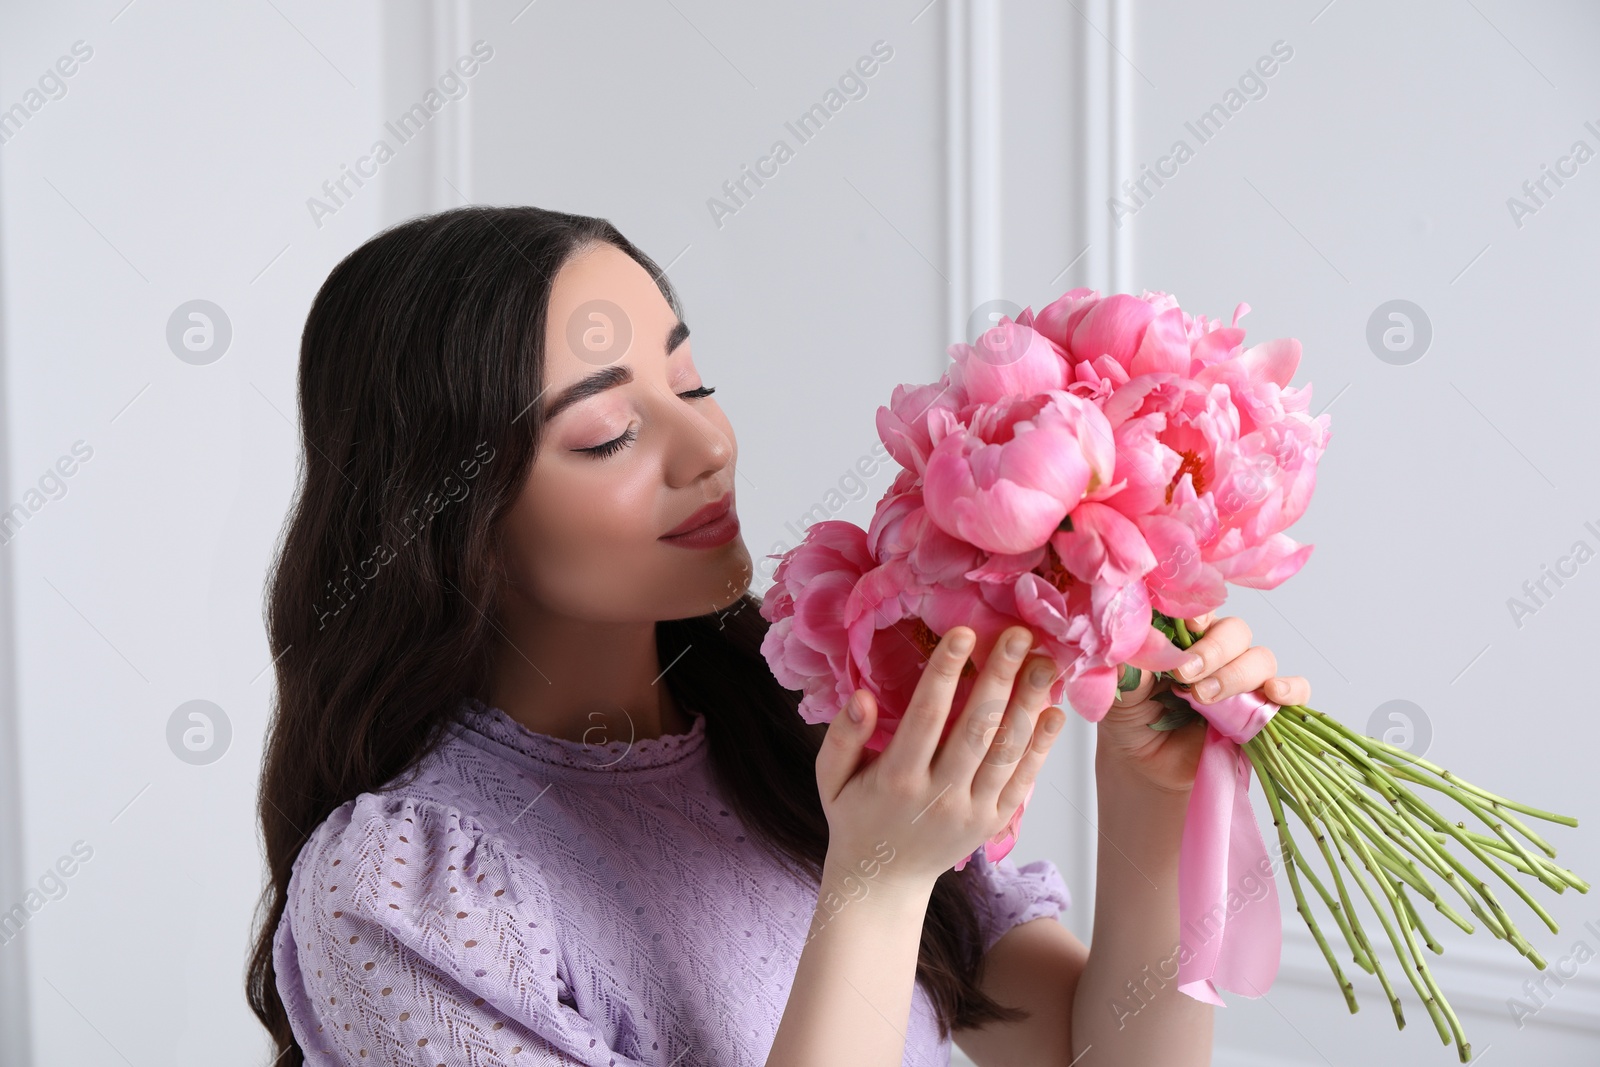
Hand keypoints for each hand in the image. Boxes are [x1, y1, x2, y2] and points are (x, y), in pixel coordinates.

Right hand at [814, 624, 1065, 888]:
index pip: (925, 717)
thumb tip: (862, 696)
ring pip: (1007, 752)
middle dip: (1000, 678)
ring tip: (1046, 663)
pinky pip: (1023, 780)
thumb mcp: (831, 778)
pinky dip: (1042, 746)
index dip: (945, 673)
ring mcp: (972, 812)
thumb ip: (842, 736)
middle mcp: (939, 797)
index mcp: (896, 779)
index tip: (963, 633)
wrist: (885, 880)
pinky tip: (1055, 712)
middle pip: (976, 729)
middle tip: (1019, 635)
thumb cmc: (856, 816)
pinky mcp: (994, 823)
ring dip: (1029, 704)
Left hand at [1096, 611, 1311, 793]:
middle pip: (1235, 632)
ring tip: (1205, 698)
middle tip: (1186, 676)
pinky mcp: (1265, 709)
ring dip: (1236, 675)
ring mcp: (1245, 680)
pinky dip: (1291, 688)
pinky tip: (1273, 693)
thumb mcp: (1122, 696)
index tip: (1188, 627)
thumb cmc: (1135, 721)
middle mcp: (1220, 653)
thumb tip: (1123, 645)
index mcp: (1186, 638)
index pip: (1202, 612)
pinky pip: (1295, 690)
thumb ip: (1128, 671)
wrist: (1149, 766)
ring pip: (1260, 658)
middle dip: (1214, 651)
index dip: (1199, 615)